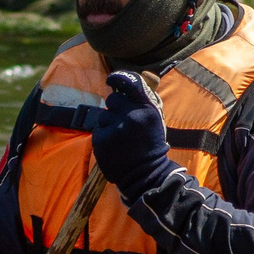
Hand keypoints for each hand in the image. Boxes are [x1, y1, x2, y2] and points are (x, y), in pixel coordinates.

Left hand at [91, 69, 176, 196]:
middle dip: (115, 107)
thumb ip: (143, 100)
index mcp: (146, 109)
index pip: (130, 82)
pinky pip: (97, 129)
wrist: (145, 174)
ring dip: (109, 123)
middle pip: (113, 98)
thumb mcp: (155, 120)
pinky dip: (103, 136)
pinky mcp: (101, 140)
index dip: (118, 78)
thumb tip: (130, 81)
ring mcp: (115, 128)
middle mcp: (131, 115)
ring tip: (119, 137)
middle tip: (123, 122)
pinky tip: (113, 146)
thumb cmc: (150, 145)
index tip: (111, 80)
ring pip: (103, 115)